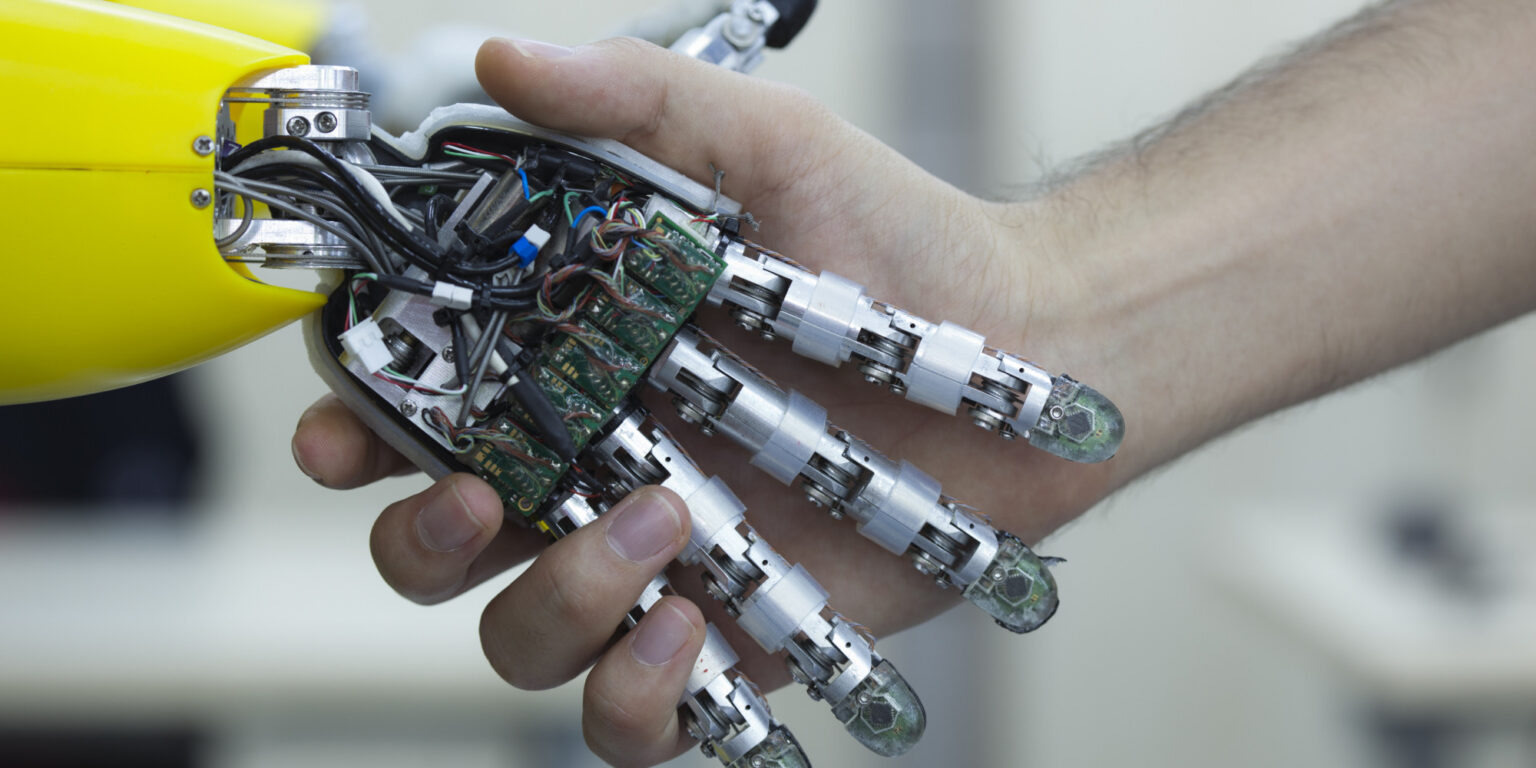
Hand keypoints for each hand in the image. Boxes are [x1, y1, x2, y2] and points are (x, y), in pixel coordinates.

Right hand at [292, 36, 1121, 766]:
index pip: (425, 402)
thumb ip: (638, 105)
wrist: (1032, 350)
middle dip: (422, 535)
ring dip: (555, 598)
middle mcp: (599, 464)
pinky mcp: (731, 635)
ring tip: (655, 522)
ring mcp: (660, 559)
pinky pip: (631, 719)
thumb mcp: (768, 147)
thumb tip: (506, 64)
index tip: (345, 428)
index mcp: (577, 358)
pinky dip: (632, 700)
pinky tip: (686, 632)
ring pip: (522, 635)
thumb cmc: (902, 246)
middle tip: (477, 491)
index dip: (359, 424)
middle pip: (439, 539)